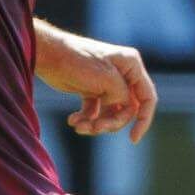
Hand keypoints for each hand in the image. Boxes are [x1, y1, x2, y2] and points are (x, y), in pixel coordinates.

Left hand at [35, 25, 156, 142]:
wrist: (47, 55)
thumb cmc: (77, 62)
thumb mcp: (106, 79)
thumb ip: (123, 96)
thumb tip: (123, 109)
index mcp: (131, 66)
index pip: (147, 98)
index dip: (143, 120)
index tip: (132, 139)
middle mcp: (122, 75)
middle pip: (127, 110)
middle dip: (111, 123)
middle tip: (94, 129)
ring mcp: (107, 83)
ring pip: (110, 114)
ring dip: (96, 124)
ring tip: (79, 126)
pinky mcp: (91, 90)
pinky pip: (96, 112)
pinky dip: (86, 119)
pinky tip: (73, 120)